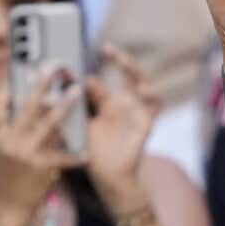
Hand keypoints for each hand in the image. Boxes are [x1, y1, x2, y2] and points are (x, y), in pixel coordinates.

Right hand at [0, 67, 88, 225]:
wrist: (6, 208)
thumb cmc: (1, 177)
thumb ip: (1, 129)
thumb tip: (9, 104)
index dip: (12, 88)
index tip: (25, 71)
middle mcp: (10, 141)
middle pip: (27, 108)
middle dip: (42, 86)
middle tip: (54, 68)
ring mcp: (26, 155)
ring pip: (49, 125)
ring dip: (64, 107)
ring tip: (77, 91)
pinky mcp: (42, 169)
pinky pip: (63, 158)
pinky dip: (76, 155)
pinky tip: (88, 153)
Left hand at [85, 45, 160, 210]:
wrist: (108, 175)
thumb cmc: (95, 150)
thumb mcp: (83, 123)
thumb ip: (79, 103)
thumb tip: (69, 83)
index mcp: (109, 102)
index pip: (105, 77)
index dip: (97, 63)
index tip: (85, 52)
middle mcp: (126, 104)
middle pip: (130, 75)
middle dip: (122, 60)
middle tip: (108, 50)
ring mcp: (137, 112)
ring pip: (147, 85)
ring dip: (138, 73)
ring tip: (125, 64)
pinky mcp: (146, 123)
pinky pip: (155, 106)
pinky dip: (152, 95)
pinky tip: (142, 89)